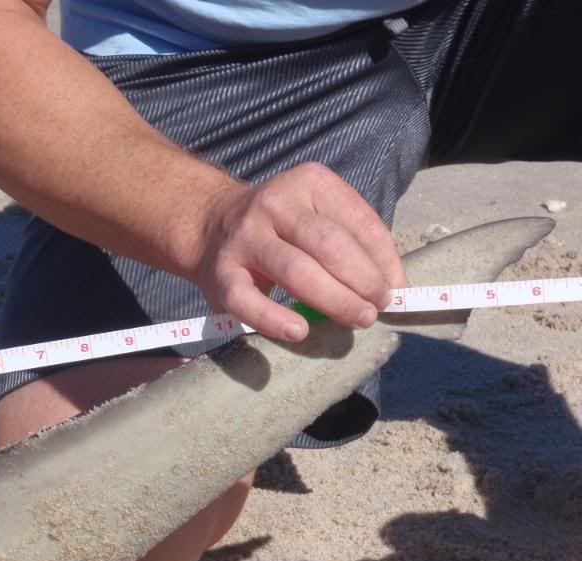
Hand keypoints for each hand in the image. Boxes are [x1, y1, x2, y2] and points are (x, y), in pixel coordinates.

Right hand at [192, 162, 405, 341]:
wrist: (210, 224)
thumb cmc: (279, 227)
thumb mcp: (316, 213)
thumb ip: (353, 240)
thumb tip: (393, 286)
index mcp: (308, 184)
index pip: (358, 221)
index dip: (384, 259)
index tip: (395, 289)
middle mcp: (275, 204)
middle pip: (329, 245)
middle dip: (363, 281)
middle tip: (377, 308)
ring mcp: (245, 238)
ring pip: (297, 271)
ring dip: (335, 300)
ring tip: (358, 319)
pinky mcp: (221, 273)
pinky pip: (248, 301)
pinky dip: (274, 319)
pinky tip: (299, 331)